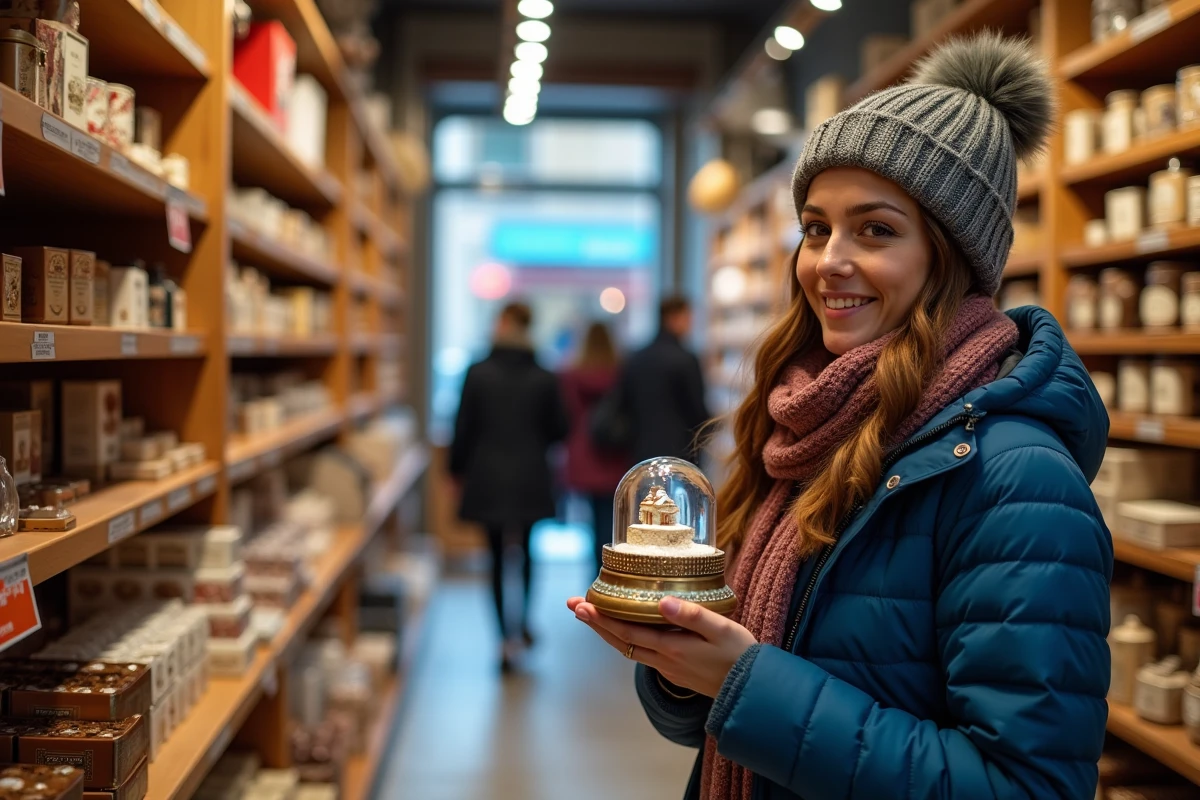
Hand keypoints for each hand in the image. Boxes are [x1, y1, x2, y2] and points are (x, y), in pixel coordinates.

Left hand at [566, 595, 756, 697]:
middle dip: (595, 623)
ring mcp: (668, 667)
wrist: (753, 690)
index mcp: (672, 648)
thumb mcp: (720, 628)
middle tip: (573, 605)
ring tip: (590, 614)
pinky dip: (626, 638)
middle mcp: (664, 660)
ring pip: (628, 648)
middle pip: (620, 642)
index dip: (602, 619)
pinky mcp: (675, 669)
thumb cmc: (740, 655)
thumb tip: (662, 602)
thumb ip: (691, 615)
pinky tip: (624, 628)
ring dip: (607, 631)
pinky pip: (641, 652)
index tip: (582, 605)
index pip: (627, 633)